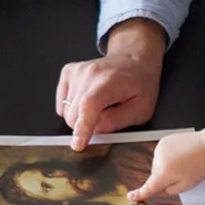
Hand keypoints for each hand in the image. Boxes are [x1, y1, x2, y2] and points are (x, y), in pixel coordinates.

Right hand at [56, 19, 165, 149]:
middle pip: (74, 115)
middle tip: (106, 115)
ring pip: (66, 111)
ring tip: (100, 105)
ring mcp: (76, 72)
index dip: (82, 127)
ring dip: (81, 116)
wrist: (134, 59)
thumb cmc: (140, 83)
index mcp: (109, 82)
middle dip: (87, 125)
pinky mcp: (68, 72)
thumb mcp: (142, 109)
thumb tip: (96, 130)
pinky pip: (62, 102)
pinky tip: (88, 101)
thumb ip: (118, 121)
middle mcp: (89, 74)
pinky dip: (72, 107)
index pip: (89, 106)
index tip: (77, 144)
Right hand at [130, 131, 204, 199]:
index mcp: (163, 174)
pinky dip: (169, 156)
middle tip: (183, 174)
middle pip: (156, 175)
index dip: (139, 194)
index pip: (148, 188)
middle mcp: (158, 161)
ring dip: (168, 166)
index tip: (130, 197)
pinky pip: (162, 154)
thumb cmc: (201, 166)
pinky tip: (182, 154)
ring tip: (185, 162)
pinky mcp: (163, 142)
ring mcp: (159, 150)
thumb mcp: (186, 186)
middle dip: (166, 177)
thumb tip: (160, 187)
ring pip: (159, 165)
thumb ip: (169, 190)